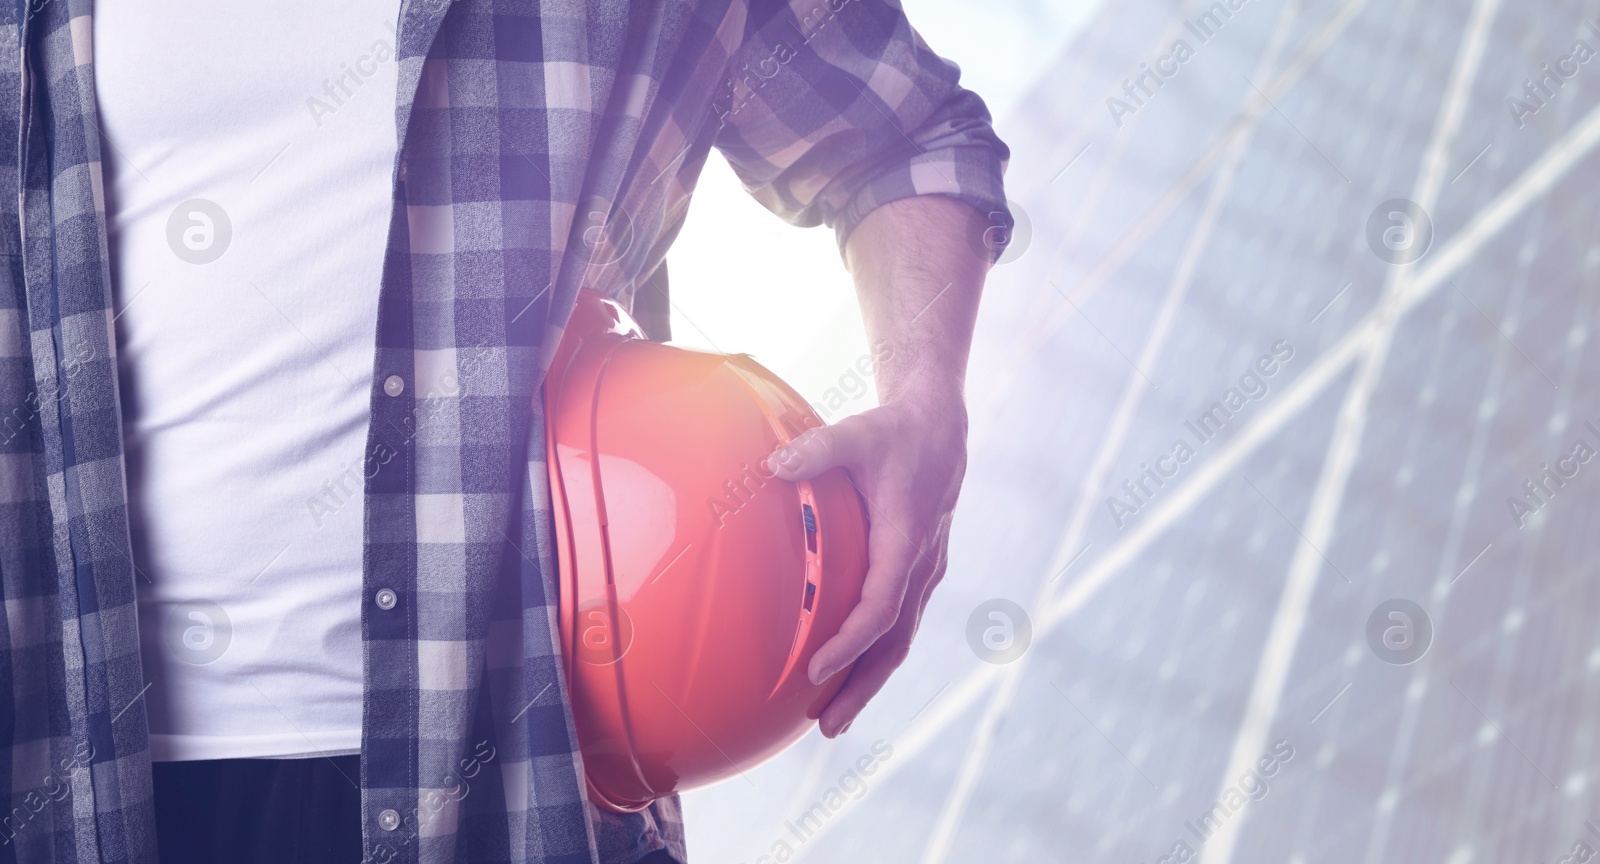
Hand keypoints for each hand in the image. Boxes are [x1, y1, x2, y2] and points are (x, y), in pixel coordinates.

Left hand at [766, 386, 966, 737]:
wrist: (940, 427)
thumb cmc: (894, 431)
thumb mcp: (856, 432)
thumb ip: (815, 449)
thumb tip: (772, 465)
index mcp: (907, 538)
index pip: (881, 605)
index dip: (851, 642)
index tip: (815, 669)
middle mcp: (922, 563)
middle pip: (895, 643)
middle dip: (861, 688)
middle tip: (826, 726)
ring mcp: (925, 571)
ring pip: (899, 640)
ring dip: (868, 682)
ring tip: (831, 720)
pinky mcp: (919, 571)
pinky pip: (899, 624)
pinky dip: (874, 656)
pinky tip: (845, 675)